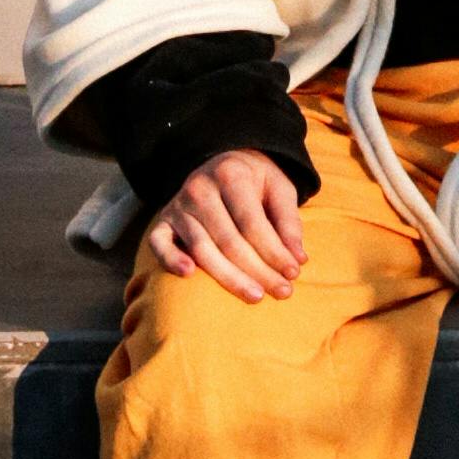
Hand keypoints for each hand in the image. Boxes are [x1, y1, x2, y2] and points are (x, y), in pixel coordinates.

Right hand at [141, 148, 306, 299]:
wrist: (221, 163)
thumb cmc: (255, 182)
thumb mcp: (279, 188)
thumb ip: (289, 221)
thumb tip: (299, 259)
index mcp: (231, 174)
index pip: (252, 222)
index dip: (274, 251)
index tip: (293, 273)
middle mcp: (200, 188)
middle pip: (229, 240)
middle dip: (258, 270)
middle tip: (282, 292)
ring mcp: (178, 205)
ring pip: (202, 248)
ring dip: (228, 277)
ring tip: (255, 295)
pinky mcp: (162, 221)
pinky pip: (159, 243)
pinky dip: (171, 259)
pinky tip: (189, 275)